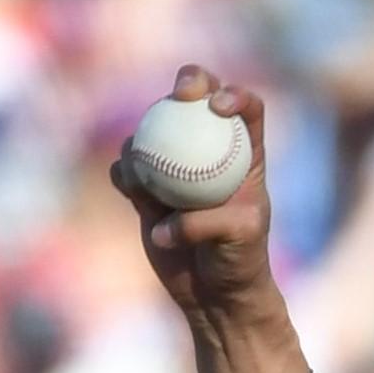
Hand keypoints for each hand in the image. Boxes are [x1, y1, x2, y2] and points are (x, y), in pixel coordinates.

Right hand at [108, 64, 278, 319]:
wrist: (214, 292)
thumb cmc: (241, 260)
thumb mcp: (241, 239)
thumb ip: (209, 222)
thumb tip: (168, 220)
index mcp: (246, 154)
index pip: (247, 109)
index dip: (234, 94)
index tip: (218, 106)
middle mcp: (211, 151)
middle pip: (198, 98)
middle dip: (191, 80)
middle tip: (180, 95)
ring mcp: (177, 165)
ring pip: (154, 128)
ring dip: (145, 138)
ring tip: (149, 173)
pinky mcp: (148, 186)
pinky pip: (128, 168)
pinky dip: (126, 173)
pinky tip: (132, 188)